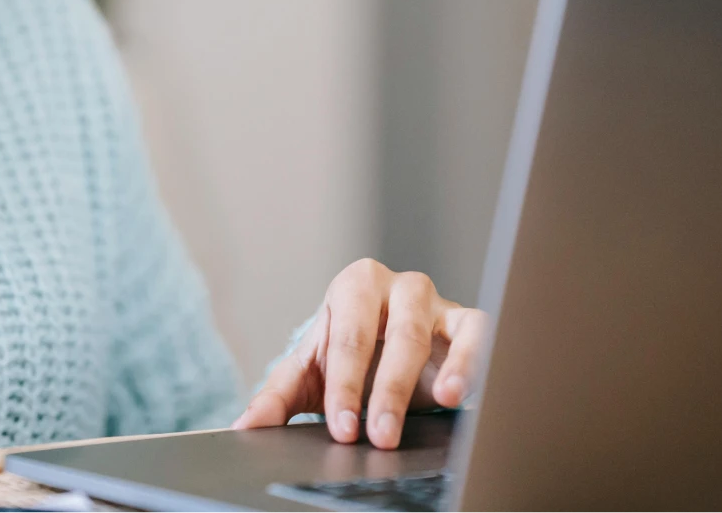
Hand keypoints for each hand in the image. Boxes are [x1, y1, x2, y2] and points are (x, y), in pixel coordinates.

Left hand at [231, 259, 486, 448]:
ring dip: (427, 378)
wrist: (384, 348)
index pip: (347, 338)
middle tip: (377, 435)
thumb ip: (276, 398)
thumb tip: (244, 427)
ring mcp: (433, 302)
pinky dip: (473, 360)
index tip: (343, 427)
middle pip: (392, 335)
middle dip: (384, 389)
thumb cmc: (346, 355)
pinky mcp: (466, 321)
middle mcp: (395, 287)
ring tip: (432, 406)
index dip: (343, 385)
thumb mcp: (309, 373)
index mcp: (352, 287)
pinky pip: (477, 332)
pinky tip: (462, 393)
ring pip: (429, 334)